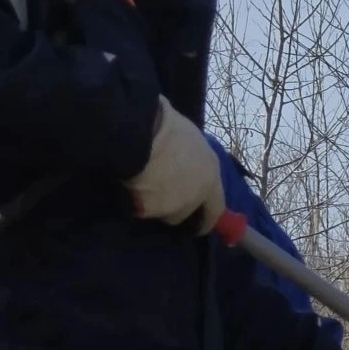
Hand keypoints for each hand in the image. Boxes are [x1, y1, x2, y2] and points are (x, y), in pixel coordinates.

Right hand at [123, 96, 224, 233]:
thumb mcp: (192, 141)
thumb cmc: (168, 125)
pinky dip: (138, 204)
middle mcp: (196, 195)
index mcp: (211, 176)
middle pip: (187, 213)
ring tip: (146, 190)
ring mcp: (173, 205)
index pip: (216, 208)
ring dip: (158, 207)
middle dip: (177, 210)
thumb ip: (195, 160)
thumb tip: (188, 164)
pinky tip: (132, 189)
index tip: (200, 223)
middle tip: (164, 200)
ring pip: (165, 214)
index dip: (208, 217)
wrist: (143, 132)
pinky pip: (143, 210)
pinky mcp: (150, 210)